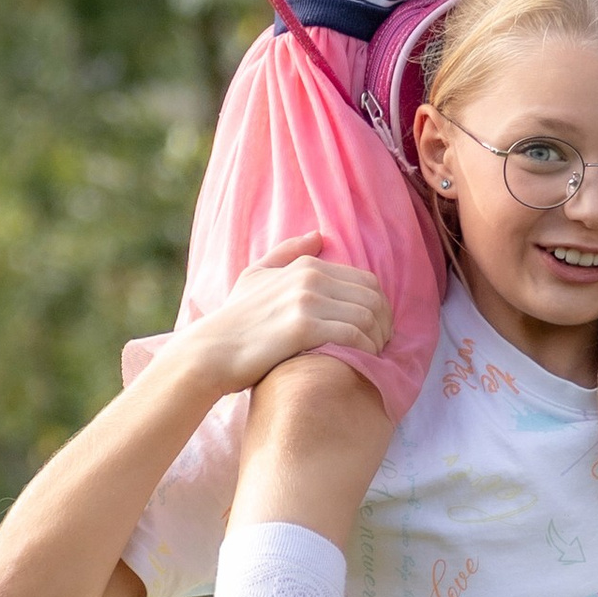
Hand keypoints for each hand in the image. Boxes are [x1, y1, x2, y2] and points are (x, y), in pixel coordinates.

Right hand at [171, 232, 393, 392]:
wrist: (212, 351)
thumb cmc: (235, 319)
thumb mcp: (256, 276)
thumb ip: (287, 253)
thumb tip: (319, 235)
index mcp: (307, 265)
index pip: (367, 281)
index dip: (381, 307)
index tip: (378, 329)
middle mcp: (311, 278)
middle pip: (373, 298)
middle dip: (385, 324)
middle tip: (382, 345)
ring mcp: (307, 301)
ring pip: (368, 317)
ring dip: (378, 339)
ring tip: (373, 354)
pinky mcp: (304, 327)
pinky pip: (354, 335)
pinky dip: (366, 349)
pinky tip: (363, 360)